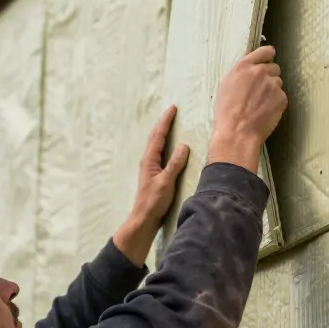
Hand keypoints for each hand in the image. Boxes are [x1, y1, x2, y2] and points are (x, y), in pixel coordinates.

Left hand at [113, 106, 189, 265]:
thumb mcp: (166, 182)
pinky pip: (159, 152)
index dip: (165, 121)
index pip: (158, 136)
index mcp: (149, 159)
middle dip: (163, 123)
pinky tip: (168, 146)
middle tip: (172, 111)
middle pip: (155, 137)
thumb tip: (183, 145)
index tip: (173, 109)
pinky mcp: (154, 173)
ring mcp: (150, 167)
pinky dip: (164, 143)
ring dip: (162, 132)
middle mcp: (148, 160)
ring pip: (156, 144)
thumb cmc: (154, 201)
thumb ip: (175, 164)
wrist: (144, 218)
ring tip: (170, 123)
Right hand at [207, 45, 286, 172]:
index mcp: (243, 67)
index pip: (265, 51)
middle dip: (269, 76)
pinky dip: (276, 103)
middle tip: (260, 90)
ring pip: (278, 82)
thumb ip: (241, 73)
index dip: (267, 56)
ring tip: (260, 104)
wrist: (237, 133)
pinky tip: (265, 111)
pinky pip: (282, 96)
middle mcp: (259, 72)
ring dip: (272, 90)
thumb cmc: (227, 113)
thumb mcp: (226, 85)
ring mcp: (272, 85)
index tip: (268, 60)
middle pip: (274, 67)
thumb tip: (250, 69)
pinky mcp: (281, 98)